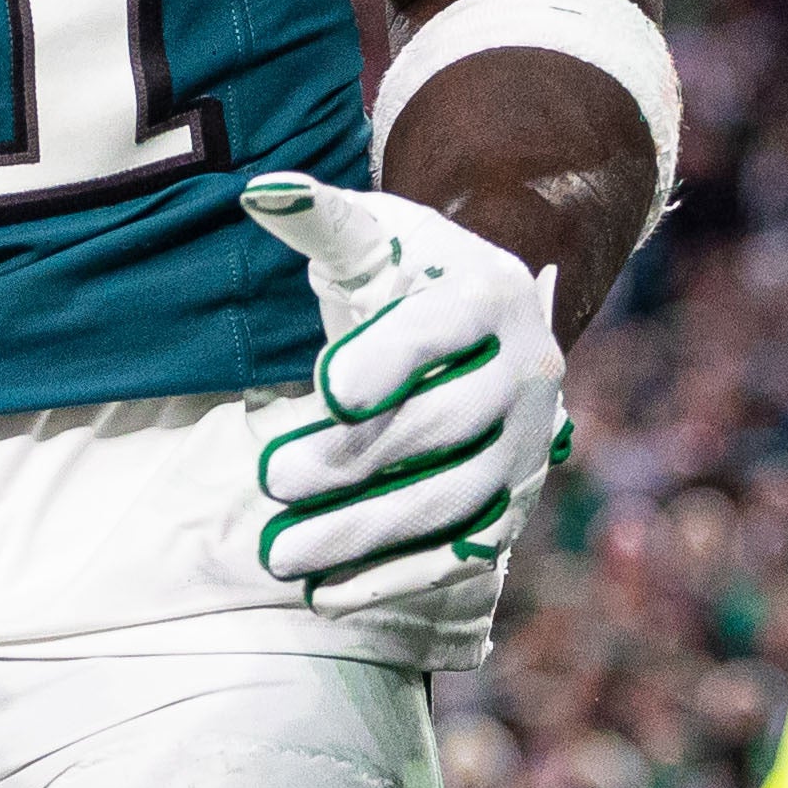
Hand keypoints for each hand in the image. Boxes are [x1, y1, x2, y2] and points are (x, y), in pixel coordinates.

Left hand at [242, 173, 569, 664]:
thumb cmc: (409, 270)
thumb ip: (320, 219)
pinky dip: (394, 578)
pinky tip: (325, 596)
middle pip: (442, 425)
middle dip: (354, 459)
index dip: (387, 360)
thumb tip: (259, 191)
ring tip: (280, 554)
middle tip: (272, 478)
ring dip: (365, 533)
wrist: (481, 320)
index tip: (324, 389)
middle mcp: (528, 372)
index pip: (441, 332)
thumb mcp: (375, 236)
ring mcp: (527, 446)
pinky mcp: (512, 504)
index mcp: (493, 294)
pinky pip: (459, 552)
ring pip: (450, 500)